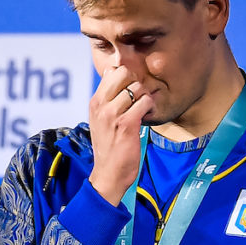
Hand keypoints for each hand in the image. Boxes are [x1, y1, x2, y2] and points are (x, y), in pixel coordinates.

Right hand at [87, 66, 153, 205]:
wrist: (108, 173)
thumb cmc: (108, 147)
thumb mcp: (100, 120)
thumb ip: (107, 100)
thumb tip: (113, 76)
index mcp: (95, 103)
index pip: (111, 72)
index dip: (126, 77)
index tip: (130, 91)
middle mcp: (101, 106)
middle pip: (124, 73)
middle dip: (137, 82)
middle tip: (139, 99)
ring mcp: (112, 115)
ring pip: (138, 87)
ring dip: (145, 97)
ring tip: (143, 110)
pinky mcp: (127, 124)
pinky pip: (145, 102)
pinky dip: (150, 107)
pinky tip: (147, 117)